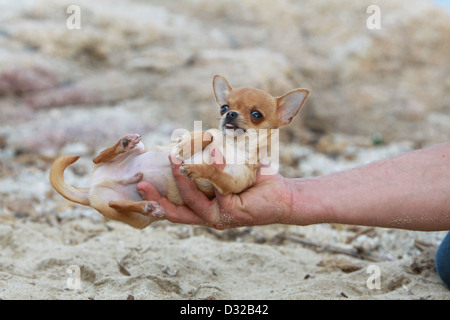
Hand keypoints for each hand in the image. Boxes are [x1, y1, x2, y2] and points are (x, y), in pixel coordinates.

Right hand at [137, 148, 292, 228]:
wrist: (282, 194)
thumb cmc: (253, 181)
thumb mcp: (225, 171)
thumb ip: (207, 163)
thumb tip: (185, 139)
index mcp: (203, 208)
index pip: (173, 207)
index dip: (155, 199)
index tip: (140, 182)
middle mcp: (208, 215)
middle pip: (174, 213)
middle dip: (156, 199)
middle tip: (142, 183)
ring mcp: (219, 216)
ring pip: (193, 201)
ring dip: (182, 180)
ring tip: (176, 160)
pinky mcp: (232, 212)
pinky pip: (217, 188)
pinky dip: (212, 171)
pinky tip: (213, 154)